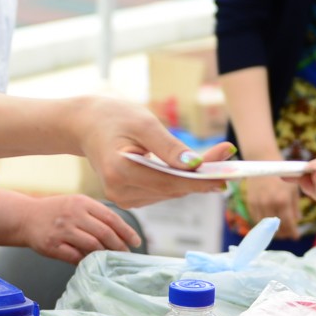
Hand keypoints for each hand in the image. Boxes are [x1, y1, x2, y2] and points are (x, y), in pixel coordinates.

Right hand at [19, 193, 140, 260]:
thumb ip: (95, 214)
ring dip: (105, 254)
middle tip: (126, 254)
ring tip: (111, 259)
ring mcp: (62, 230)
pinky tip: (92, 263)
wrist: (25, 217)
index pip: (111, 217)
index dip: (126, 231)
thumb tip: (121, 233)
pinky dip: (86, 261)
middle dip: (119, 246)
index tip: (135, 241)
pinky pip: (76, 256)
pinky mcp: (52, 245)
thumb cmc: (55, 211)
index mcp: (81, 202)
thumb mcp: (75, 203)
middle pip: (104, 233)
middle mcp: (72, 214)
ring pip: (92, 245)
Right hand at [83, 96, 230, 207]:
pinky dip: (179, 180)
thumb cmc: (113, 117)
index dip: (201, 179)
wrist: (86, 125)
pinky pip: (162, 191)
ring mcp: (122, 198)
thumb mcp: (143, 123)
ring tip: (215, 159)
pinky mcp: (128, 198)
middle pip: (173, 189)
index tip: (229, 170)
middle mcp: (119, 191)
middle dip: (203, 175)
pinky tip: (190, 168)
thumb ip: (169, 147)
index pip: (170, 182)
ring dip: (193, 178)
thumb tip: (196, 165)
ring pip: (170, 193)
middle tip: (229, 156)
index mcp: (119, 171)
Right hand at [242, 173, 301, 238]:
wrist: (263, 161)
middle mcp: (270, 204)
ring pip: (265, 225)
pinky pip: (256, 218)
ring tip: (278, 233)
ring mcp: (258, 203)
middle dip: (283, 233)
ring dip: (272, 231)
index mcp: (283, 200)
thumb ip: (295, 205)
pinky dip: (262, 223)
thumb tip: (297, 219)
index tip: (296, 237)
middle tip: (288, 236)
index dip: (292, 232)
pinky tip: (267, 225)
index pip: (288, 223)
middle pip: (276, 227)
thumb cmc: (282, 173)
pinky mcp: (250, 201)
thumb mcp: (293, 188)